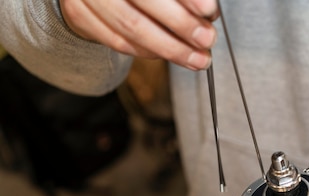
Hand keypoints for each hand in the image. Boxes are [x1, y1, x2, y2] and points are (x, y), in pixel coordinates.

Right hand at [59, 0, 218, 69]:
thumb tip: (207, 10)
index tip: (209, 10)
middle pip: (144, 1)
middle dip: (182, 25)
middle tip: (207, 39)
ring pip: (130, 27)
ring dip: (170, 48)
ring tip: (197, 58)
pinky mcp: (79, 15)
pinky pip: (116, 41)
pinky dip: (147, 52)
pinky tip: (169, 54)